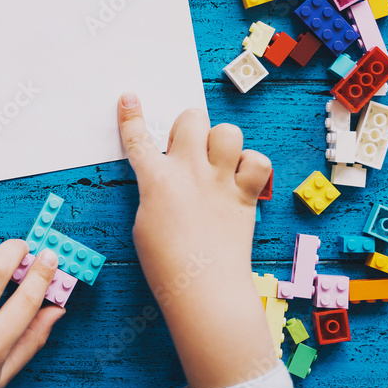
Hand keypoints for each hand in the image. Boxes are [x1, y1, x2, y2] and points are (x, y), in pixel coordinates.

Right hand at [117, 92, 275, 387]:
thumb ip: (155, 191)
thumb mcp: (144, 223)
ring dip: (223, 142)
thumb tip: (167, 176)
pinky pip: (258, 160)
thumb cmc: (166, 265)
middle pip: (192, 118)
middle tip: (190, 147)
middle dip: (190, 125)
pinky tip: (243, 179)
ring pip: (227, 131)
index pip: (138, 139)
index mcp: (156, 181)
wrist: (203, 289)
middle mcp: (189, 173)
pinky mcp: (245, 195)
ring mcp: (220, 182)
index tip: (130, 98)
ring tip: (220, 163)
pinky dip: (252, 165)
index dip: (131, 116)